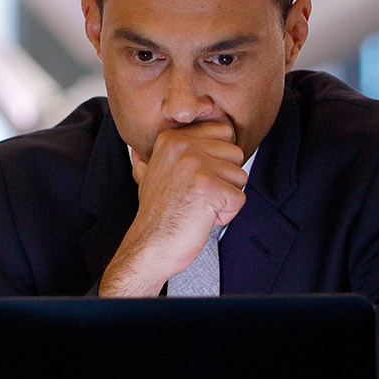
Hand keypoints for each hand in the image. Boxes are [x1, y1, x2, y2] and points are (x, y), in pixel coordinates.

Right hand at [99, 121, 246, 295]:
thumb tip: (139, 153)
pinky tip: (202, 218)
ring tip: (198, 206)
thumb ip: (157, 160)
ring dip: (224, 198)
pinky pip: (239, 198)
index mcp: (172, 139)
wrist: (149, 246)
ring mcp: (196, 165)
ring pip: (240, 176)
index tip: (197, 179)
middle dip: (224, 180)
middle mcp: (183, 147)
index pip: (224, 133)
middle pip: (235, 154)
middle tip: (197, 196)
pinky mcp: (209, 187)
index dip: (218, 160)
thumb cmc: (156, 216)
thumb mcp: (149, 178)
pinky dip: (226, 215)